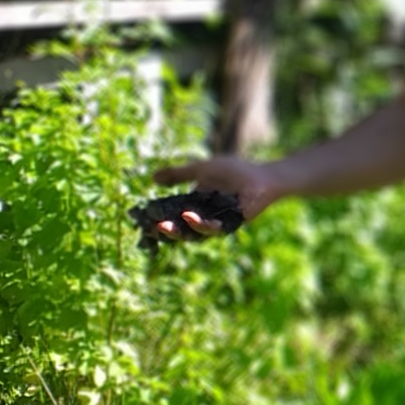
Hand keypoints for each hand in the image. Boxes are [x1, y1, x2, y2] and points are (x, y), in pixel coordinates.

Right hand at [148, 155, 283, 238]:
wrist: (262, 175)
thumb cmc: (234, 171)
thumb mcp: (201, 169)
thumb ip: (179, 174)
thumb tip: (153, 178)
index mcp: (195, 205)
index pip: (172, 216)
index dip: (158, 219)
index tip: (142, 220)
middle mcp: (204, 218)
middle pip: (181, 230)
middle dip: (166, 231)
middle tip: (153, 227)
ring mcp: (217, 223)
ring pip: (195, 234)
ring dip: (181, 231)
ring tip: (167, 224)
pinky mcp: (231, 225)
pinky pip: (215, 230)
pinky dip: (202, 225)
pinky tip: (191, 217)